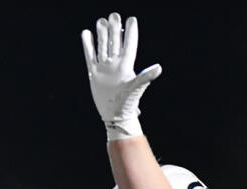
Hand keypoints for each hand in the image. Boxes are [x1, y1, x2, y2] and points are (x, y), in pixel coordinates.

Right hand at [81, 12, 160, 139]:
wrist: (114, 115)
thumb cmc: (127, 103)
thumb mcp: (136, 87)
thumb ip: (145, 76)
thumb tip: (159, 68)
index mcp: (126, 64)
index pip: (129, 44)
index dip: (130, 32)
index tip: (131, 20)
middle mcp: (115, 64)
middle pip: (115, 42)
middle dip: (114, 29)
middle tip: (114, 16)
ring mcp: (104, 68)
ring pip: (103, 46)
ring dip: (102, 34)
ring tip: (102, 21)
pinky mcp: (94, 73)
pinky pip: (90, 56)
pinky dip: (88, 45)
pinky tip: (87, 33)